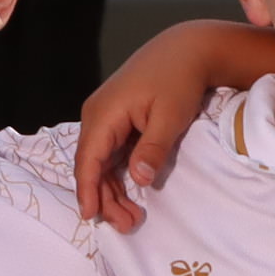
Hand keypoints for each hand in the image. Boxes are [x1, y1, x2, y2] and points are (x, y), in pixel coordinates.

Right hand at [73, 22, 247, 230]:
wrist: (186, 49)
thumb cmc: (179, 79)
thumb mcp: (170, 116)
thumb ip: (153, 149)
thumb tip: (140, 179)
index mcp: (104, 114)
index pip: (88, 160)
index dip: (88, 191)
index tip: (91, 217)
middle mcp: (96, 115)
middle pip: (91, 165)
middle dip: (104, 198)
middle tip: (127, 225)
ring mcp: (104, 117)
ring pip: (100, 162)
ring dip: (111, 190)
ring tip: (131, 218)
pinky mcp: (116, 120)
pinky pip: (110, 153)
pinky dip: (117, 175)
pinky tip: (130, 194)